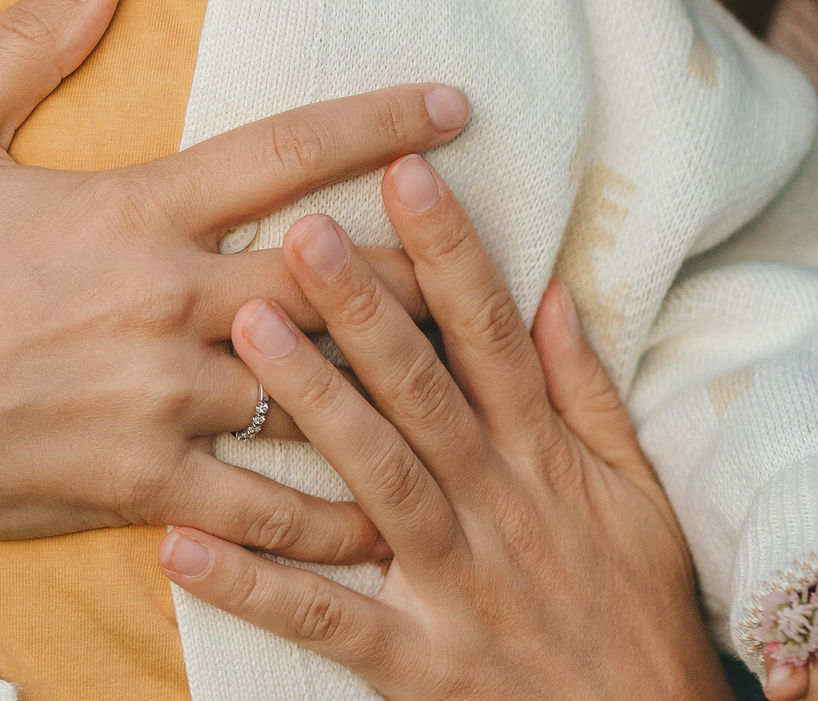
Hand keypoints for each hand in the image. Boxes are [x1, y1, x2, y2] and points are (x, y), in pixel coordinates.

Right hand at [0, 0, 470, 594]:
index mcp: (130, 210)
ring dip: (399, 379)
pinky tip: (391, 508)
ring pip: (321, 385)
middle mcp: (163, 301)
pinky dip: (336, 510)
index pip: (284, 153)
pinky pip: (270, 502)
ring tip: (469, 374)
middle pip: (335, 276)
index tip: (451, 107)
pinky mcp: (144, 483)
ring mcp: (160, 399)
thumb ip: (24, 48)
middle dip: (421, 259)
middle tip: (490, 248)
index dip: (379, 124)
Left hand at [160, 156, 733, 700]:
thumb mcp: (635, 496)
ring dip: (313, 407)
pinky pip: (327, 620)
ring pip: (377, 481)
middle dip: (363, 307)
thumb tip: (552, 289)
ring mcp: (455, 586)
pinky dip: (254, 585)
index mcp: (543, 458)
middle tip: (301, 227)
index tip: (404, 167)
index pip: (489, 333)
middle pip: (423, 391)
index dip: (448, 249)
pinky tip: (181, 544)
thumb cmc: (636, 611)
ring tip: (243, 334)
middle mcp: (498, 507)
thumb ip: (585, 393)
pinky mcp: (418, 664)